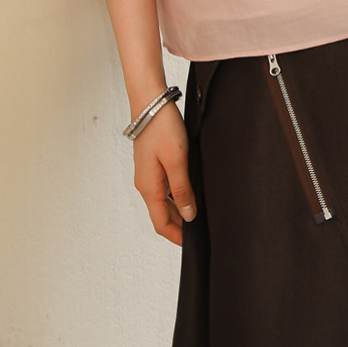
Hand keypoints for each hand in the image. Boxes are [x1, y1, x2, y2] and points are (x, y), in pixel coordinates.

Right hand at [132, 102, 195, 243]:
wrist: (150, 102)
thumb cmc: (161, 127)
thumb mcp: (177, 161)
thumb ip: (182, 190)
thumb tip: (188, 215)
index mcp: (149, 188)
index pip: (161, 223)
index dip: (177, 237)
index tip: (192, 244)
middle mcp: (146, 185)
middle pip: (162, 215)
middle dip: (180, 227)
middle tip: (201, 231)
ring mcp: (149, 175)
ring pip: (163, 203)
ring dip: (179, 212)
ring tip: (199, 214)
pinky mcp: (153, 166)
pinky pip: (164, 190)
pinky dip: (177, 197)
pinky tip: (191, 193)